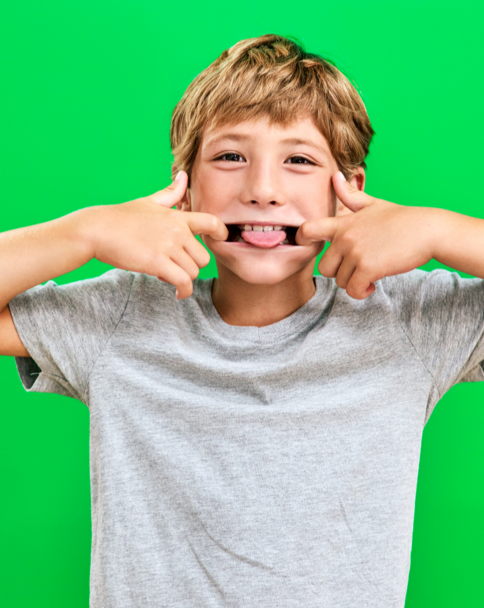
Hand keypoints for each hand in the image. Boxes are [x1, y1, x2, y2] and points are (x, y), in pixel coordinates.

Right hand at [90, 171, 227, 298]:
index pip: (211, 222)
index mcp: (177, 216)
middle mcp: (176, 231)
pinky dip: (183, 291)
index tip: (222, 240)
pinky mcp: (157, 262)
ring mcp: (168, 246)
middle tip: (177, 267)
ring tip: (170, 277)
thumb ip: (171, 194)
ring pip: (193, 272)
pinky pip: (183, 282)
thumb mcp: (149, 202)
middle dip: (192, 265)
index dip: (221, 232)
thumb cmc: (121, 217)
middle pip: (204, 257)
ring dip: (184, 279)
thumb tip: (184, 176)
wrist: (97, 230)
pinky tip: (177, 294)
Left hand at [296, 172, 439, 298]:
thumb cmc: (401, 219)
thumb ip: (351, 196)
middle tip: (355, 269)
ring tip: (368, 275)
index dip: (301, 239)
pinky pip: (353, 290)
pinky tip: (371, 285)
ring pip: (340, 281)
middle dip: (339, 272)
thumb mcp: (373, 204)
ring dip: (353, 282)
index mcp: (343, 223)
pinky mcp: (368, 268)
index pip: (308, 229)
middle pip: (324, 267)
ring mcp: (356, 253)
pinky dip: (361, 292)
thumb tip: (335, 177)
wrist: (427, 231)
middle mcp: (345, 238)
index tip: (304, 245)